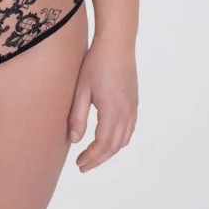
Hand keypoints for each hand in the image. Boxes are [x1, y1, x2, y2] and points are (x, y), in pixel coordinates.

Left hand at [67, 36, 138, 172]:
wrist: (117, 43)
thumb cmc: (96, 63)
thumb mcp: (81, 89)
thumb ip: (78, 116)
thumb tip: (75, 139)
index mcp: (113, 113)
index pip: (102, 145)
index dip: (91, 157)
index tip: (79, 164)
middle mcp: (127, 114)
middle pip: (114, 147)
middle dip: (99, 159)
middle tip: (83, 165)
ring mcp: (133, 108)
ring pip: (124, 139)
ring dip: (109, 151)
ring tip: (94, 155)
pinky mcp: (134, 102)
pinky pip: (129, 129)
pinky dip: (118, 140)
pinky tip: (108, 138)